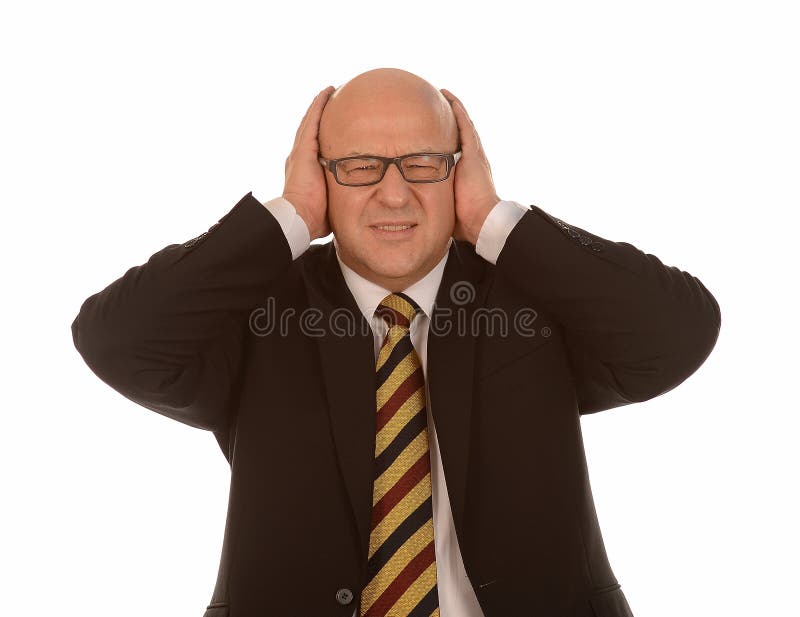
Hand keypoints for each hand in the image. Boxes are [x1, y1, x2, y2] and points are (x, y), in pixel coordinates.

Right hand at [283, 86, 334, 240]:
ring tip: (331, 90)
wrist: (298, 220)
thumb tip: (363, 201)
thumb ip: (344, 196)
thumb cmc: (316, 219)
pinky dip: (319, 106)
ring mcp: (300, 153)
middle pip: (312, 131)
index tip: (335, 124)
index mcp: (306, 171)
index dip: (324, 134)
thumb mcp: (334, 204)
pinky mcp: (303, 150)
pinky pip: (312, 121)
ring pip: (312, 122)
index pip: (316, 147)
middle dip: (322, 116)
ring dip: (320, 106)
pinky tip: (328, 92)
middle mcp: (300, 159)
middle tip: (334, 100)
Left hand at [440, 89, 500, 244]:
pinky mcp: (473, 153)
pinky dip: (456, 110)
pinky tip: (447, 97)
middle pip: (461, 133)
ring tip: (442, 94)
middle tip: (439, 104)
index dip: (448, 136)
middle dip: (451, 118)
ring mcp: (474, 155)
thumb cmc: (464, 220)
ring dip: (453, 108)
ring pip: (463, 124)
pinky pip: (464, 125)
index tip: (437, 127)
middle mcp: (473, 160)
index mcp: (468, 172)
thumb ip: (434, 200)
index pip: (457, 148)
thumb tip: (416, 208)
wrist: (481, 221)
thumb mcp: (445, 205)